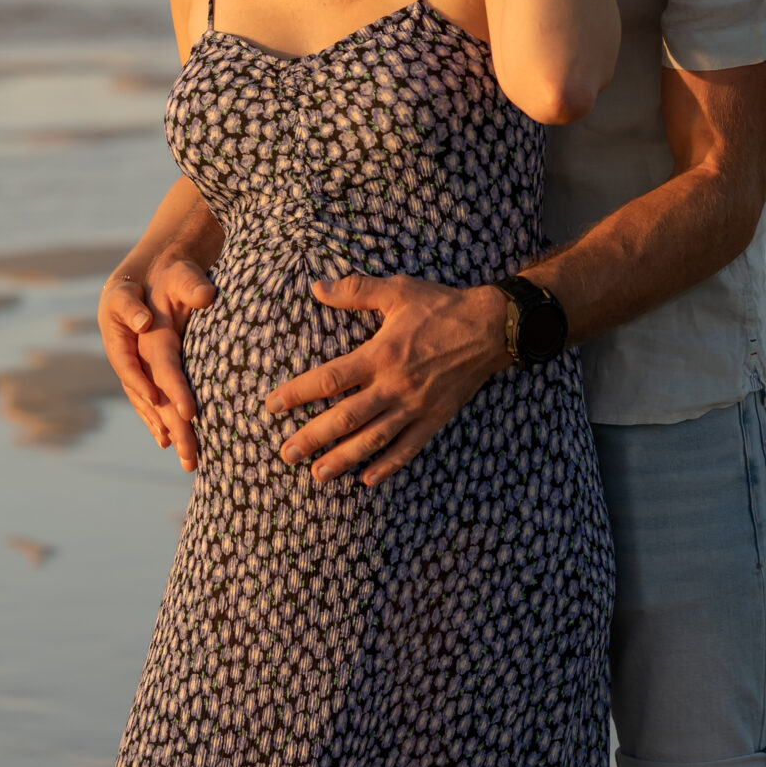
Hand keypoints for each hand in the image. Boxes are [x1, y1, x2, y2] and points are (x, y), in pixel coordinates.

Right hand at [98, 250, 217, 468]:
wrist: (148, 276)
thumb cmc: (169, 274)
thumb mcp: (181, 273)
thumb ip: (191, 285)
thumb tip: (206, 296)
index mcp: (138, 334)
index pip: (157, 367)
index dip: (170, 390)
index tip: (188, 413)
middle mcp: (131, 354)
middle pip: (151, 396)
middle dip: (171, 426)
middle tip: (190, 455)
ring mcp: (134, 366)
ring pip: (149, 405)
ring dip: (166, 432)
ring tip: (187, 460)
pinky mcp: (141, 372)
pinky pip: (147, 402)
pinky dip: (156, 422)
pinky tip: (167, 443)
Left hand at [263, 274, 507, 484]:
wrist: (493, 328)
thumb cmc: (441, 306)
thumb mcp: (398, 290)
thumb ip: (356, 290)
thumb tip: (316, 287)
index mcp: (382, 354)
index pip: (331, 378)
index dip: (298, 393)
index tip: (272, 406)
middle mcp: (396, 385)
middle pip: (347, 417)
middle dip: (313, 437)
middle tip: (286, 454)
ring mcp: (416, 406)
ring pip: (374, 439)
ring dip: (344, 459)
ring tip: (317, 475)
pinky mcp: (436, 418)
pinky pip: (409, 448)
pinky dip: (388, 466)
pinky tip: (367, 479)